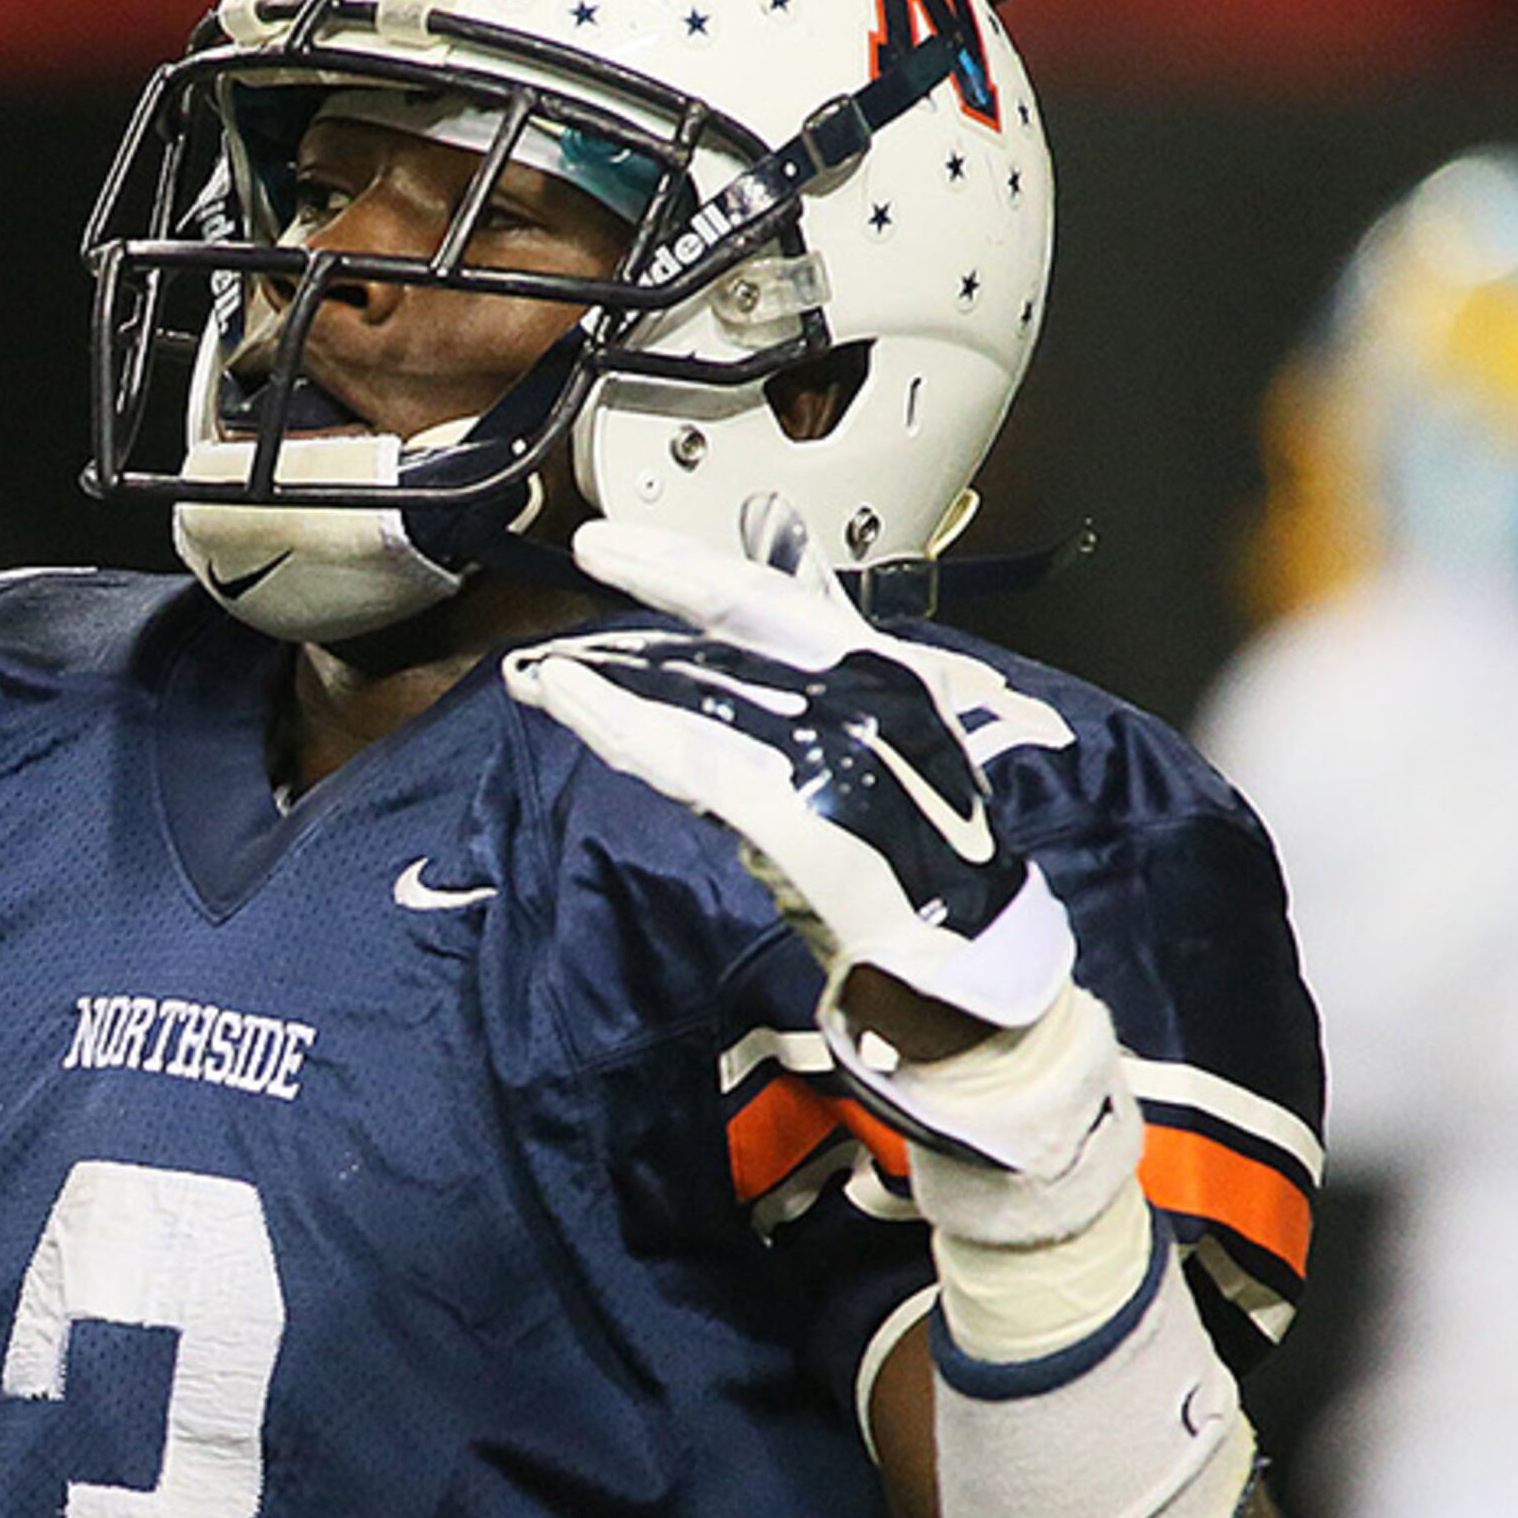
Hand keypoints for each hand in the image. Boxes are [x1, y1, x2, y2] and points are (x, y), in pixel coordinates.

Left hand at [503, 500, 1094, 1164]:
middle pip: (735, 624)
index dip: (687, 564)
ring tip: (545, 663)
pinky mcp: (811, 825)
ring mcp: (845, 762)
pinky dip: (624, 727)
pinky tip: (572, 705)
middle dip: (651, 584)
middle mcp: (871, 705)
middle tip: (584, 553)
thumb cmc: (923, 868)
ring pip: (701, 692)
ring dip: (613, 674)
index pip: (773, 599)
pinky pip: (696, 763)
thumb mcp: (884, 754)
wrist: (972, 974)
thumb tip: (745, 619)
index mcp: (891, 681)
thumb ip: (816, 687)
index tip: (615, 543)